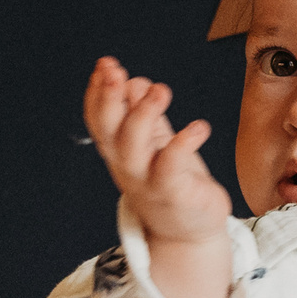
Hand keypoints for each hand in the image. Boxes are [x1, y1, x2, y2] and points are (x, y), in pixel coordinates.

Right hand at [86, 56, 231, 248]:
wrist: (188, 232)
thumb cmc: (170, 179)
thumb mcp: (153, 141)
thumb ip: (142, 110)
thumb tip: (135, 81)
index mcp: (118, 150)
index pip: (97, 118)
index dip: (97, 92)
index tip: (105, 64)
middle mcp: (126, 165)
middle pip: (108, 130)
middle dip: (108, 99)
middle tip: (115, 71)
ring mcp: (147, 181)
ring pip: (133, 146)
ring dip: (143, 114)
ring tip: (161, 89)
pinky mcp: (174, 193)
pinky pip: (172, 167)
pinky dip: (183, 145)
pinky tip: (199, 127)